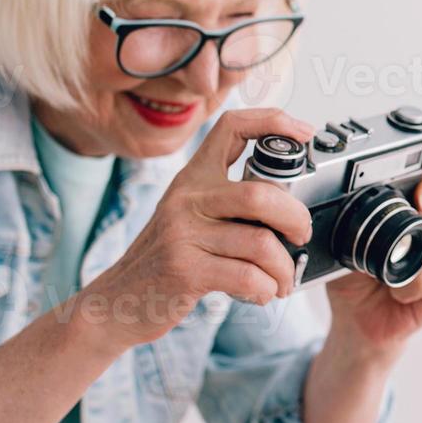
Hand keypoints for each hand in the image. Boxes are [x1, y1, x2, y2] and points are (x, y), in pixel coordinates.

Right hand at [77, 108, 315, 352]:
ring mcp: (183, 233)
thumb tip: (289, 197)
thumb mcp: (191, 215)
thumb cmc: (167, 258)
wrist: (117, 300)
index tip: (304, 134)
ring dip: (284, 267)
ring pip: (260, 242)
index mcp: (194, 177)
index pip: (232, 126)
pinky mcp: (184, 270)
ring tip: (283, 279)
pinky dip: (265, 288)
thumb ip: (230, 200)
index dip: (273, 122)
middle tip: (301, 234)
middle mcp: (187, 198)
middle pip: (261, 194)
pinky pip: (246, 276)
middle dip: (295, 217)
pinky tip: (262, 292)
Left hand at [323, 169, 421, 364]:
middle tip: (397, 243)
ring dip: (411, 264)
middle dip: (419, 227)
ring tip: (387, 276)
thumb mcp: (344, 244)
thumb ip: (349, 223)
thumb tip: (338, 209)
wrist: (355, 318)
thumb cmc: (352, 278)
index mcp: (410, 212)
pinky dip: (412, 288)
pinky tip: (398, 293)